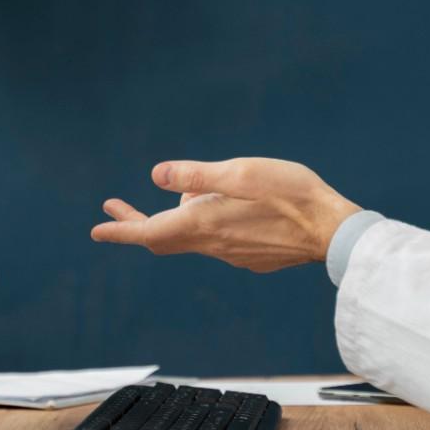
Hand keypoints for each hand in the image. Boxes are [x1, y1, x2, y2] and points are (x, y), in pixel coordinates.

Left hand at [91, 158, 362, 272]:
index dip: (120, 230)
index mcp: (204, 223)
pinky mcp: (250, 257)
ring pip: (192, 237)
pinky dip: (207, 224)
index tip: (96, 229)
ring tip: (193, 191)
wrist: (333, 231)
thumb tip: (156, 176)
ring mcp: (232, 255)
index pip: (149, 232)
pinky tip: (227, 207)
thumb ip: (197, 176)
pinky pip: (217, 241)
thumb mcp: (242, 172)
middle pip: (163, 238)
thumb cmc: (292, 194)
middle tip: (115, 208)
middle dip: (136, 223)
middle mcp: (213, 245)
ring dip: (179, 217)